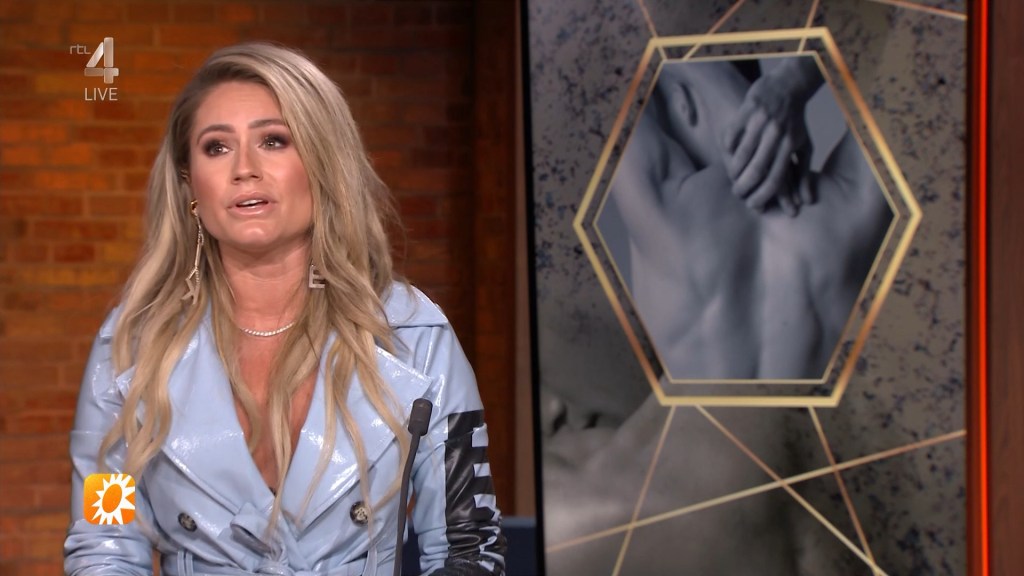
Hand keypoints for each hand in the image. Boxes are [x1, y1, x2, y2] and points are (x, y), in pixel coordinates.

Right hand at [720, 60, 820, 215]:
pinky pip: (731, 135)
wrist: (788, 86)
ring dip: (734, 170)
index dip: (763, 196)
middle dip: (744, 187)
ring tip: (733, 178)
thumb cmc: (795, 122)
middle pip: (757, 169)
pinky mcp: (748, 109)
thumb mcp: (805, 146)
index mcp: (789, 145)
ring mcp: (761, 121)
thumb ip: (805, 174)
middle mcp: (776, 134)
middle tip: (738, 194)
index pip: (776, 178)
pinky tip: (728, 155)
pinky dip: (727, 148)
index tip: (754, 206)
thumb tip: (807, 202)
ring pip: (742, 154)